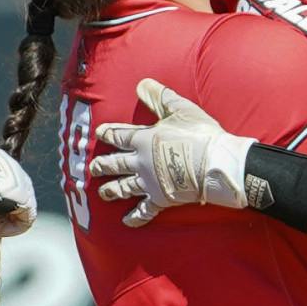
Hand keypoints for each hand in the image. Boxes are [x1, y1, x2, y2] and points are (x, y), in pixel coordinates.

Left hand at [90, 80, 257, 226]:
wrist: (214, 163)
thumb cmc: (199, 134)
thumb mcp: (179, 108)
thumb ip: (158, 97)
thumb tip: (141, 84)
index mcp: (144, 139)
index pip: (119, 135)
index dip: (108, 133)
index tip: (99, 134)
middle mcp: (141, 162)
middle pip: (116, 163)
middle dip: (102, 165)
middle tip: (92, 168)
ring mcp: (149, 182)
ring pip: (124, 187)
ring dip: (111, 190)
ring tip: (102, 193)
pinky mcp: (161, 199)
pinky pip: (144, 210)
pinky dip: (135, 217)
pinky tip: (126, 221)